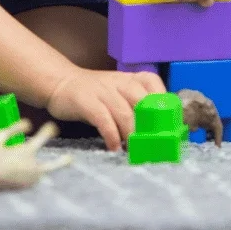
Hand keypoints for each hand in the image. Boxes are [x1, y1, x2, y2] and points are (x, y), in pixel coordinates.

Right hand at [46, 68, 164, 150]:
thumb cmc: (95, 95)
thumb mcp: (117, 95)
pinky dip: (112, 136)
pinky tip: (114, 147)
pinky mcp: (85, 100)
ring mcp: (101, 90)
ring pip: (125, 112)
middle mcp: (118, 81)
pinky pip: (103, 119)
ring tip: (133, 151)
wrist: (61, 83)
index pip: (152, 82)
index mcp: (128, 78)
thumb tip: (159, 132)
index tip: (168, 124)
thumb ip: (135, 108)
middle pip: (142, 101)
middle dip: (150, 126)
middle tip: (152, 146)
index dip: (163, 102)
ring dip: (132, 135)